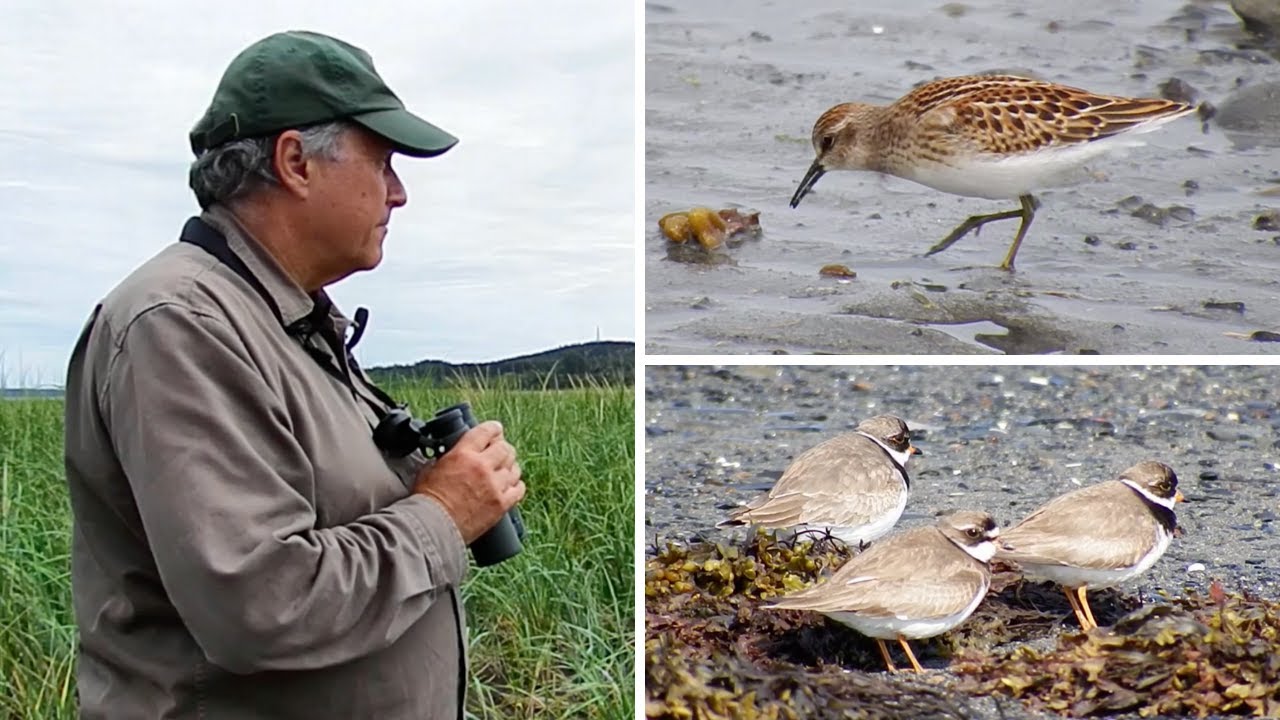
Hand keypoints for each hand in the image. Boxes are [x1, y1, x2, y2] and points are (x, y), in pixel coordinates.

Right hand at [412, 421, 523, 544]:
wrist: (433, 526)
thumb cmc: (427, 501)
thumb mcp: (430, 469)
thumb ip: (445, 459)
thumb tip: (450, 457)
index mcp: (464, 453)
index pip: (486, 431)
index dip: (494, 429)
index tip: (496, 430)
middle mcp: (483, 466)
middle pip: (505, 448)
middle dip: (502, 448)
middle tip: (499, 453)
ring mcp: (495, 485)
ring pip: (515, 468)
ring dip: (510, 467)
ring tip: (503, 471)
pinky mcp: (502, 504)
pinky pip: (519, 489)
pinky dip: (516, 486)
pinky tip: (510, 487)